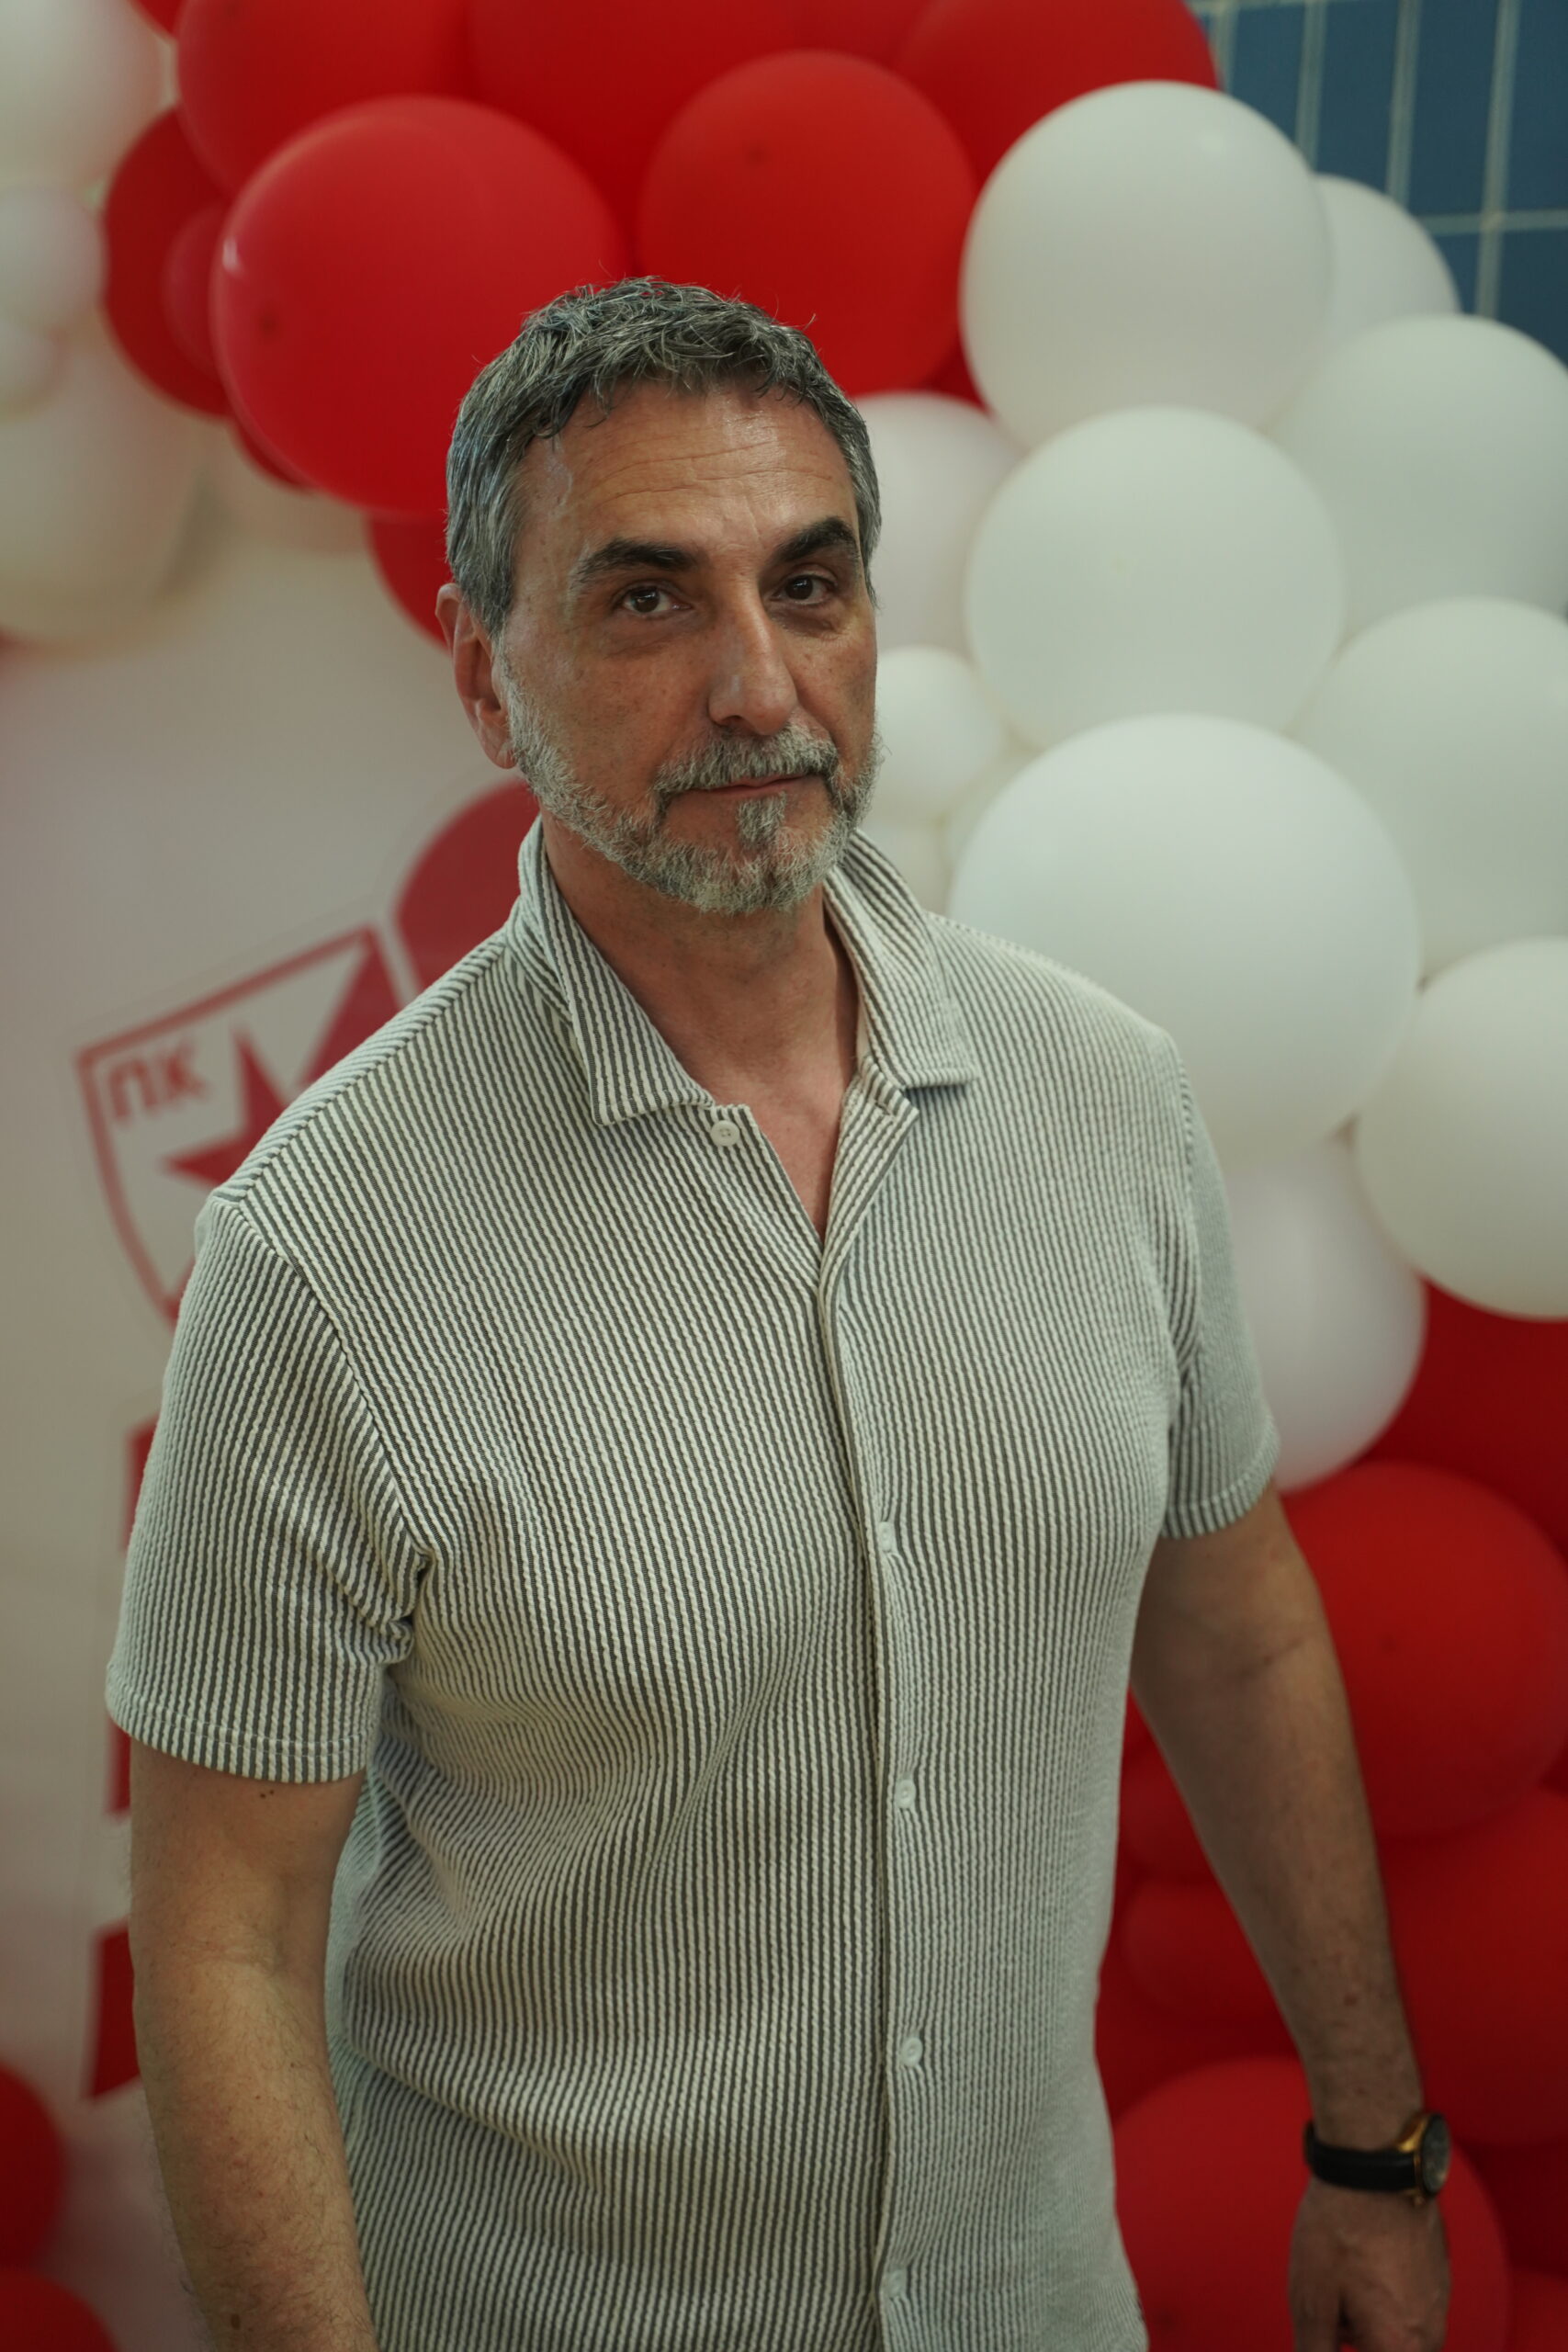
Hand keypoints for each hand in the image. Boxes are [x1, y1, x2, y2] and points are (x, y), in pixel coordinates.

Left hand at [1288, 2176, 1449, 2349]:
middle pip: (1386, 2350)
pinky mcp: (1438, 2274)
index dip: (1340, 2341)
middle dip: (1352, 2334)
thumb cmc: (1340, 2231)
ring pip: (1396, 2333)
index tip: (1331, 2320)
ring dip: (1366, 2317)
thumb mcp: (1311, 2300)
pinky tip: (1360, 2256)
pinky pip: (1407, 2303)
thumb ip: (1314, 2351)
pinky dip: (1380, 2292)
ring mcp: (1439, 2303)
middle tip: (1332, 2298)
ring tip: (1344, 2273)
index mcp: (1402, 2349)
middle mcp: (1431, 2335)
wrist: (1375, 2163)